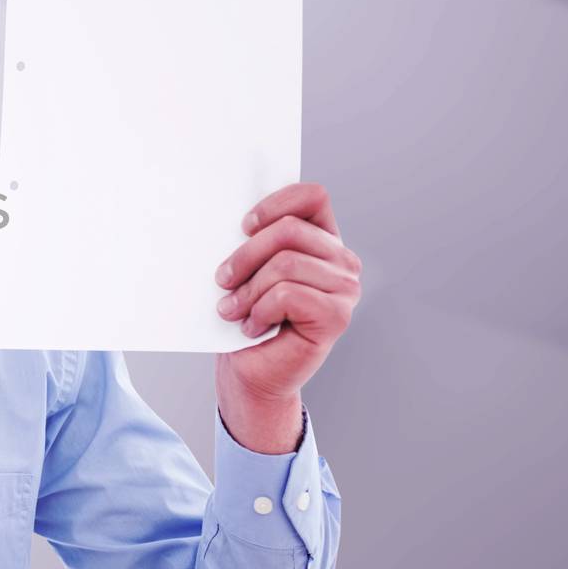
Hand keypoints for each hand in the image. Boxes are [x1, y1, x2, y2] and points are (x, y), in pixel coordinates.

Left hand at [213, 182, 361, 402]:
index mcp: (322, 240)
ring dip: (248, 290)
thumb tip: (224, 219)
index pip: (312, 196)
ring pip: (285, 264)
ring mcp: (345, 289)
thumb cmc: (246, 317)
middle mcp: (342, 261)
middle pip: (290, 230)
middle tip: (222, 280)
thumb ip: (251, 241)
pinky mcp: (337, 317)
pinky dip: (260, 311)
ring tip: (233, 310)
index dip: (276, 204)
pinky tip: (253, 326)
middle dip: (245, 254)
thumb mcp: (247, 271)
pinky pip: (287, 295)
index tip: (244, 226)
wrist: (252, 372)